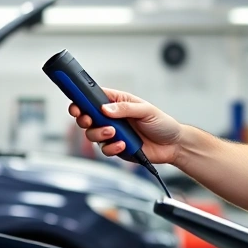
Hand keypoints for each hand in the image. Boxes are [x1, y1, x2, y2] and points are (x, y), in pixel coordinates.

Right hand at [68, 88, 182, 163]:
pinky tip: (123, 145)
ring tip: (114, 133)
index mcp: (117, 102)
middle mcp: (111, 117)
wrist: (172, 145)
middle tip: (88, 120)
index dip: (81, 99)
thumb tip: (105, 108)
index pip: (93, 97)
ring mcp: (112, 133)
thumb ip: (125, 109)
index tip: (75, 102)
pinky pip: (104, 149)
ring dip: (99, 134)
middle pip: (86, 116)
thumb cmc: (162, 123)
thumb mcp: (146, 110)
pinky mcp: (116, 147)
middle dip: (83, 119)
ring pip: (92, 134)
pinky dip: (111, 148)